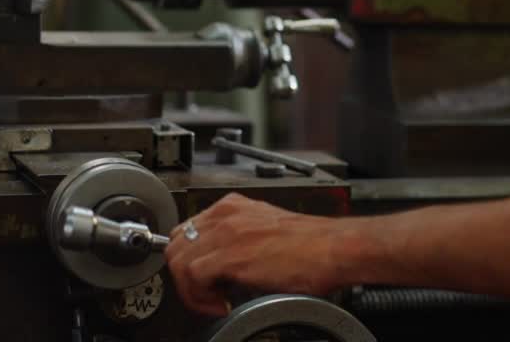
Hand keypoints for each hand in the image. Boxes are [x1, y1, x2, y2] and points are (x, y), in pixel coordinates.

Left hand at [166, 193, 345, 316]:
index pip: (187, 231)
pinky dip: (200, 297)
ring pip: (177, 261)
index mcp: (233, 206)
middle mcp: (225, 214)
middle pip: (176, 244)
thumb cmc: (312, 245)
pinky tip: (222, 304)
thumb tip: (222, 265)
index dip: (190, 260)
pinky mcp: (230, 254)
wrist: (334, 248)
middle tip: (205, 294)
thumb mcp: (265, 229)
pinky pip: (191, 277)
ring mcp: (226, 232)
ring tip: (214, 302)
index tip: (203, 280)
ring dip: (191, 290)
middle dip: (184, 276)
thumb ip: (239, 238)